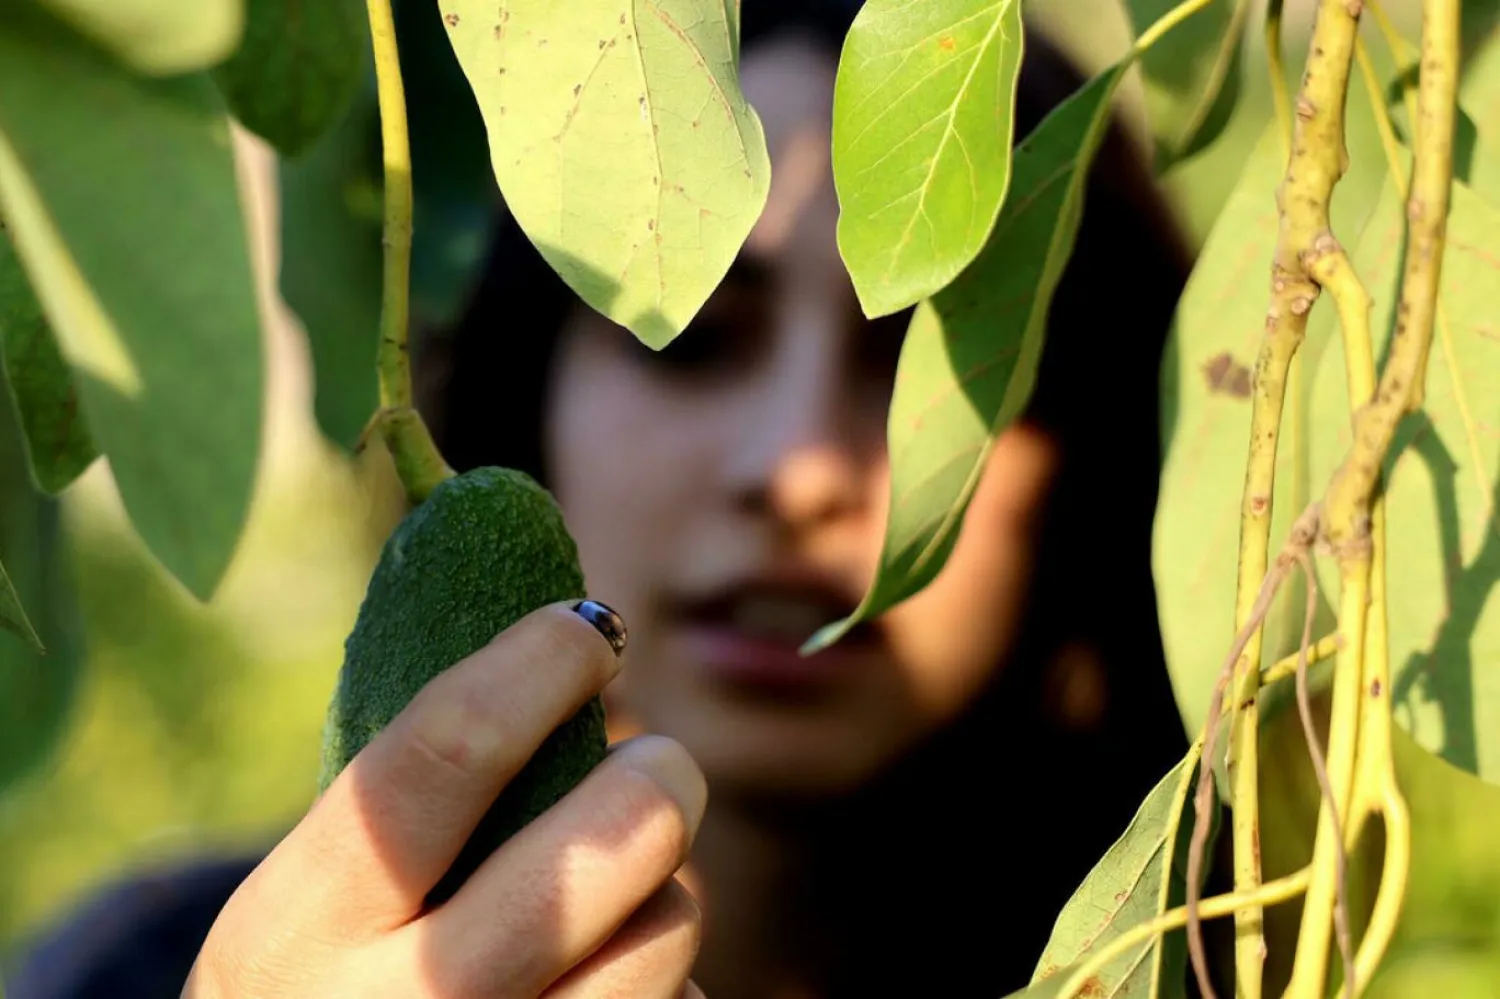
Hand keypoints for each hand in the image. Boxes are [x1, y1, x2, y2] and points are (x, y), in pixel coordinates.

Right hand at [184, 601, 706, 997]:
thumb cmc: (327, 981)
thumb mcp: (310, 899)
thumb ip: (413, 799)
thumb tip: (569, 640)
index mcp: (297, 926)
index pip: (446, 752)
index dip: (536, 667)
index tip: (589, 630)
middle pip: (596, 854)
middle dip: (657, 779)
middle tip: (662, 762)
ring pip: (661, 938)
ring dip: (663, 893)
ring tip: (621, 890)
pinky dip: (659, 977)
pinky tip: (602, 982)